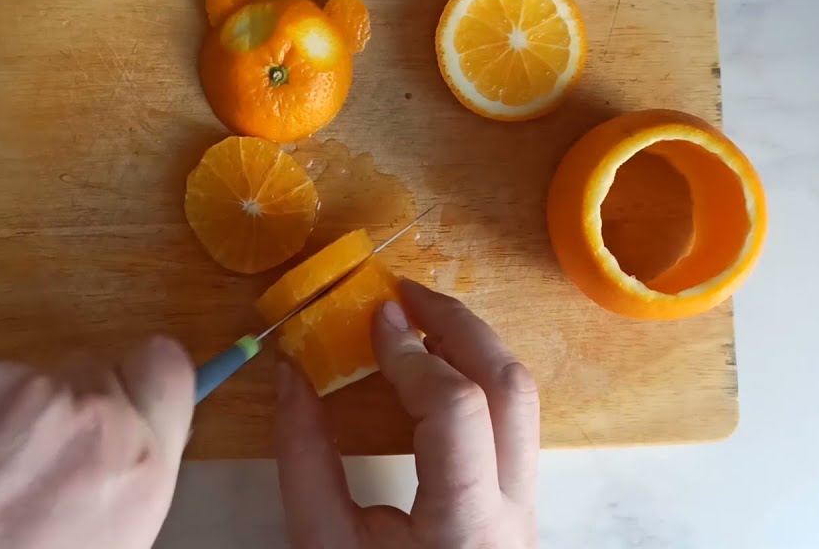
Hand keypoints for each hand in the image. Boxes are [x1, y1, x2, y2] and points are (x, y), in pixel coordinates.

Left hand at [0, 337, 193, 548]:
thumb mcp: (106, 547)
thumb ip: (123, 482)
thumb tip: (119, 454)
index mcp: (139, 465)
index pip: (165, 366)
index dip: (142, 381)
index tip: (123, 399)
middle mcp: (89, 414)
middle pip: (91, 371)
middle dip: (67, 407)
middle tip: (31, 466)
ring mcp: (21, 392)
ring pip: (28, 380)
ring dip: (8, 418)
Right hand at [275, 279, 539, 548]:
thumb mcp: (324, 547)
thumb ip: (304, 459)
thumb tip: (291, 373)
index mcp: (465, 525)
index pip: (458, 409)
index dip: (415, 353)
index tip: (374, 319)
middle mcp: (514, 508)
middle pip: (513, 388)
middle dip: (460, 325)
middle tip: (403, 295)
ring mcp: (527, 503)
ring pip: (523, 399)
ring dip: (472, 346)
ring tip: (416, 322)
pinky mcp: (520, 499)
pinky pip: (512, 419)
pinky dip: (475, 376)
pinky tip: (432, 369)